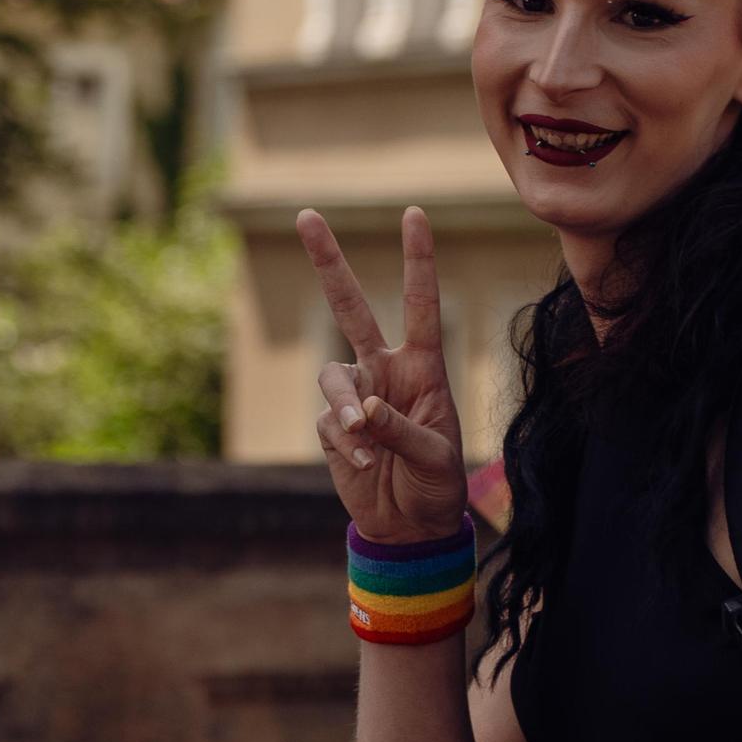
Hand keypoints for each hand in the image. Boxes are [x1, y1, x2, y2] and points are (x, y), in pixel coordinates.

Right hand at [298, 205, 468, 546]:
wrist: (409, 527)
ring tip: (366, 443)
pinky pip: (329, 423)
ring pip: (331, 378)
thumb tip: (364, 407)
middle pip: (350, 307)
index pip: (420, 304)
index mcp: (422, 367)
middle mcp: (384, 371)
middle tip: (305, 215)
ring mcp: (355, 397)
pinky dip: (345, 444)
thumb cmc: (436, 486)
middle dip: (328, 262)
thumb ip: (401, 429)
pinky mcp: (332, 427)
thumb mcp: (435, 457)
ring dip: (346, 408)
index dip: (417, 259)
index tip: (414, 214)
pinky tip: (364, 467)